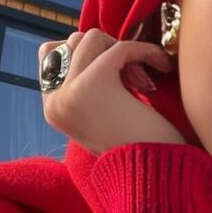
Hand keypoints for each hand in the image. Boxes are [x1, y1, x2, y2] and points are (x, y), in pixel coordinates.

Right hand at [38, 28, 185, 154]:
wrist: (155, 175)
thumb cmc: (140, 145)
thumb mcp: (102, 111)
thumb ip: (86, 81)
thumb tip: (88, 39)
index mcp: (53, 108)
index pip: (50, 53)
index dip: (86, 51)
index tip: (115, 70)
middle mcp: (55, 101)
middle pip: (74, 41)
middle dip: (108, 50)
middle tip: (133, 77)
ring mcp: (69, 92)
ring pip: (93, 38)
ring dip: (123, 49)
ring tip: (142, 79)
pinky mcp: (92, 85)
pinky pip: (120, 47)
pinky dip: (145, 51)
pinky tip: (161, 65)